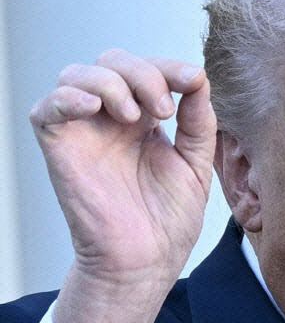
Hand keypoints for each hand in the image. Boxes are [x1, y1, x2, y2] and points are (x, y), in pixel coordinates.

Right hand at [29, 49, 216, 322]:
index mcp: (144, 121)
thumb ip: (198, 120)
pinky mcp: (61, 149)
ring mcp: (85, 132)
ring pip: (78, 74)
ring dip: (111, 82)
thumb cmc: (169, 219)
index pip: (147, 71)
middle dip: (143, 73)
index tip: (192, 80)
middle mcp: (111, 121)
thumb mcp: (196, 161)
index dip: (168, 66)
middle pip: (112, 62)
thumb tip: (198, 78)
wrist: (147, 260)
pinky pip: (47, 108)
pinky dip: (68, 97)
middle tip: (164, 110)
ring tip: (136, 117)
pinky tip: (97, 108)